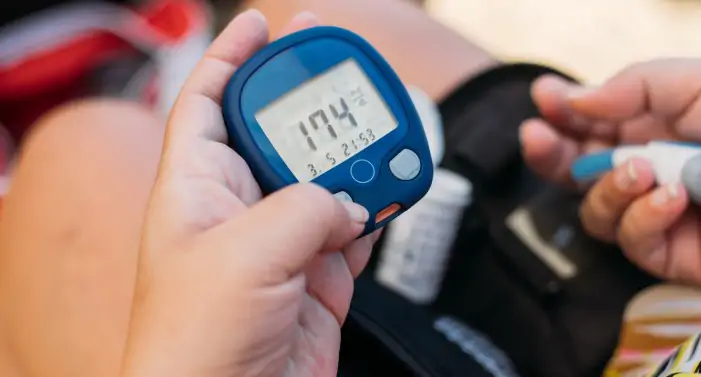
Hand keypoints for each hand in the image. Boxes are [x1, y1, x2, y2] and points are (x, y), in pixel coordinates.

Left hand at [120, 10, 379, 376]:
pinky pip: (353, 229)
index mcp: (197, 190)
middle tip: (344, 76)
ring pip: (324, 181)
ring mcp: (279, 245)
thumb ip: (303, 211)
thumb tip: (345, 202)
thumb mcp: (246, 257)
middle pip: (278, 135)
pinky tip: (391, 193)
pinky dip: (375, 212)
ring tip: (384, 139)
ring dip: (355, 162)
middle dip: (310, 105)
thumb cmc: (196, 345)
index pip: (207, 102)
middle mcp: (237, 211)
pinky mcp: (315, 279)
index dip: (229, 57)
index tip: (260, 24)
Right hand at [520, 59, 700, 286]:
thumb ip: (628, 87)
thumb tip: (573, 100)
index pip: (592, 122)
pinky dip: (643, 217)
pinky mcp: (669, 252)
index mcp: (655, 125)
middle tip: (535, 137)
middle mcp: (649, 169)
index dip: (561, 112)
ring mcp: (656, 211)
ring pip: (594, 207)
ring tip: (643, 171)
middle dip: (551, 153)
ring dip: (607, 187)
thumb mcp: (696, 82)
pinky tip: (674, 200)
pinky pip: (629, 238)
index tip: (542, 98)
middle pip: (577, 168)